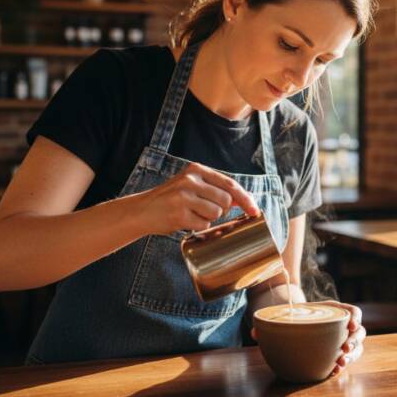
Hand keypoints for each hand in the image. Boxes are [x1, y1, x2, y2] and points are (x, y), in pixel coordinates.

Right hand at [136, 162, 258, 234]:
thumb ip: (214, 188)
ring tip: (192, 214)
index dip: (245, 198)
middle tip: (203, 210)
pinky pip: (203, 225)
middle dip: (221, 210)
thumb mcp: (191, 185)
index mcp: (195, 169)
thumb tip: (245, 200)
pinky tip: (184, 220)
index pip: (229, 183)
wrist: (141, 210)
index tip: (255, 210)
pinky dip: (198, 226)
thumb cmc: (171, 199)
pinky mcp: (179, 214)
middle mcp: (190, 180)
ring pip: (216, 214)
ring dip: (208, 219)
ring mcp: (183, 197)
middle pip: (226, 201)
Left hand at [249, 300, 365, 377]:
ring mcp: (342, 339)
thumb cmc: (293, 313)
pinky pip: (347, 359)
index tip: (351, 325)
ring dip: (351, 356)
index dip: (355, 318)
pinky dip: (342, 366)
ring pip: (357, 347)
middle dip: (354, 342)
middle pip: (359, 332)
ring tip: (340, 363)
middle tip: (344, 349)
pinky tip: (334, 371)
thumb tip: (255, 332)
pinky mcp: (337, 352)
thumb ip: (272, 321)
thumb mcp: (286, 312)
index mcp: (334, 310)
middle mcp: (342, 325)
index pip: (353, 311)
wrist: (293, 319)